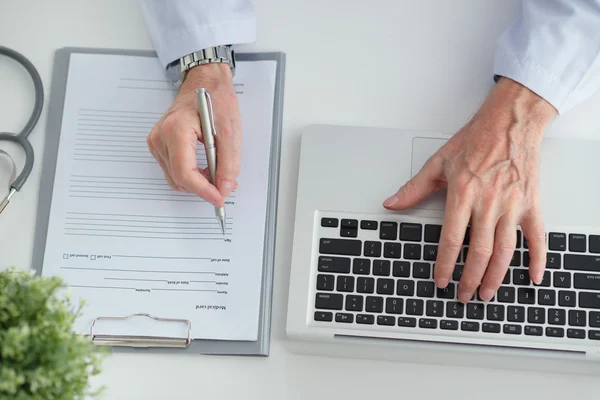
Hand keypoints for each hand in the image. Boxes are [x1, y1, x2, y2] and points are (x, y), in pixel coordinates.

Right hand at [147, 63, 240, 206]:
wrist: (205, 82)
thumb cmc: (216, 98)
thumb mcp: (230, 131)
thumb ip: (229, 163)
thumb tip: (224, 188)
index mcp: (176, 130)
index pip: (185, 173)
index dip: (203, 190)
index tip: (219, 198)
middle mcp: (161, 137)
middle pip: (180, 179)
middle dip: (204, 187)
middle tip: (225, 185)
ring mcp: (157, 142)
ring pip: (176, 178)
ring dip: (198, 182)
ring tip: (217, 173)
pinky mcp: (159, 145)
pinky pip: (174, 171)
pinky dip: (192, 175)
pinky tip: (206, 168)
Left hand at [383, 77, 556, 302]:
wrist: (510, 122)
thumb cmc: (476, 140)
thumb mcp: (438, 162)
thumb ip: (414, 188)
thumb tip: (391, 203)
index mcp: (463, 194)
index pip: (451, 239)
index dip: (444, 264)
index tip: (441, 280)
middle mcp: (489, 203)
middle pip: (479, 252)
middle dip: (470, 279)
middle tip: (464, 296)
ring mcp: (512, 205)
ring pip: (505, 250)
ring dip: (496, 276)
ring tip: (487, 293)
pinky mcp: (531, 203)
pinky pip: (537, 237)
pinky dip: (537, 259)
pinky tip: (532, 276)